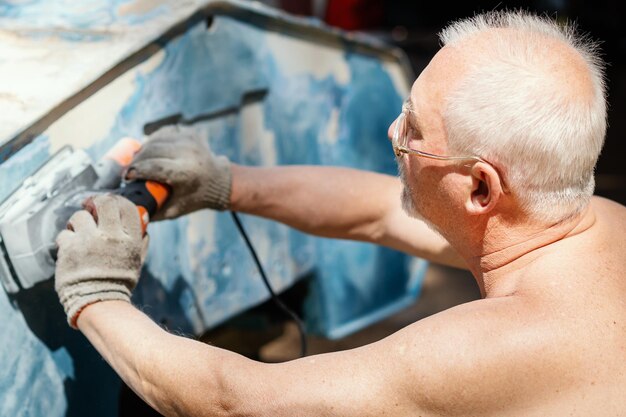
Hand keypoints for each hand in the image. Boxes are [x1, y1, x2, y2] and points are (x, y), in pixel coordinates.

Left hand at [55, 194, 147, 327]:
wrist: (98, 303)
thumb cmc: (118, 282)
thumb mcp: (136, 261)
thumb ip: (141, 240)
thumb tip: (145, 219)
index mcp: (129, 239)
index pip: (127, 207)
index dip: (116, 201)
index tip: (108, 204)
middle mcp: (111, 236)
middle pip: (104, 203)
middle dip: (95, 202)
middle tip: (89, 207)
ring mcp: (89, 241)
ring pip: (79, 216)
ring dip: (77, 223)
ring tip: (78, 233)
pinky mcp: (69, 248)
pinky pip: (64, 234)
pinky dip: (66, 240)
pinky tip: (70, 249)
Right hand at [126, 126, 231, 219]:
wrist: (219, 181)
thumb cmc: (195, 197)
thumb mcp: (174, 209)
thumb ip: (151, 211)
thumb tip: (126, 209)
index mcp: (186, 173)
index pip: (153, 167)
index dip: (135, 171)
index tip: (126, 178)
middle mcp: (188, 153)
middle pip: (151, 151)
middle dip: (136, 160)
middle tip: (129, 171)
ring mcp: (189, 140)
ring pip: (155, 139)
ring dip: (142, 150)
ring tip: (138, 162)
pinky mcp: (189, 133)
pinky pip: (163, 133)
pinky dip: (153, 141)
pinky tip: (150, 151)